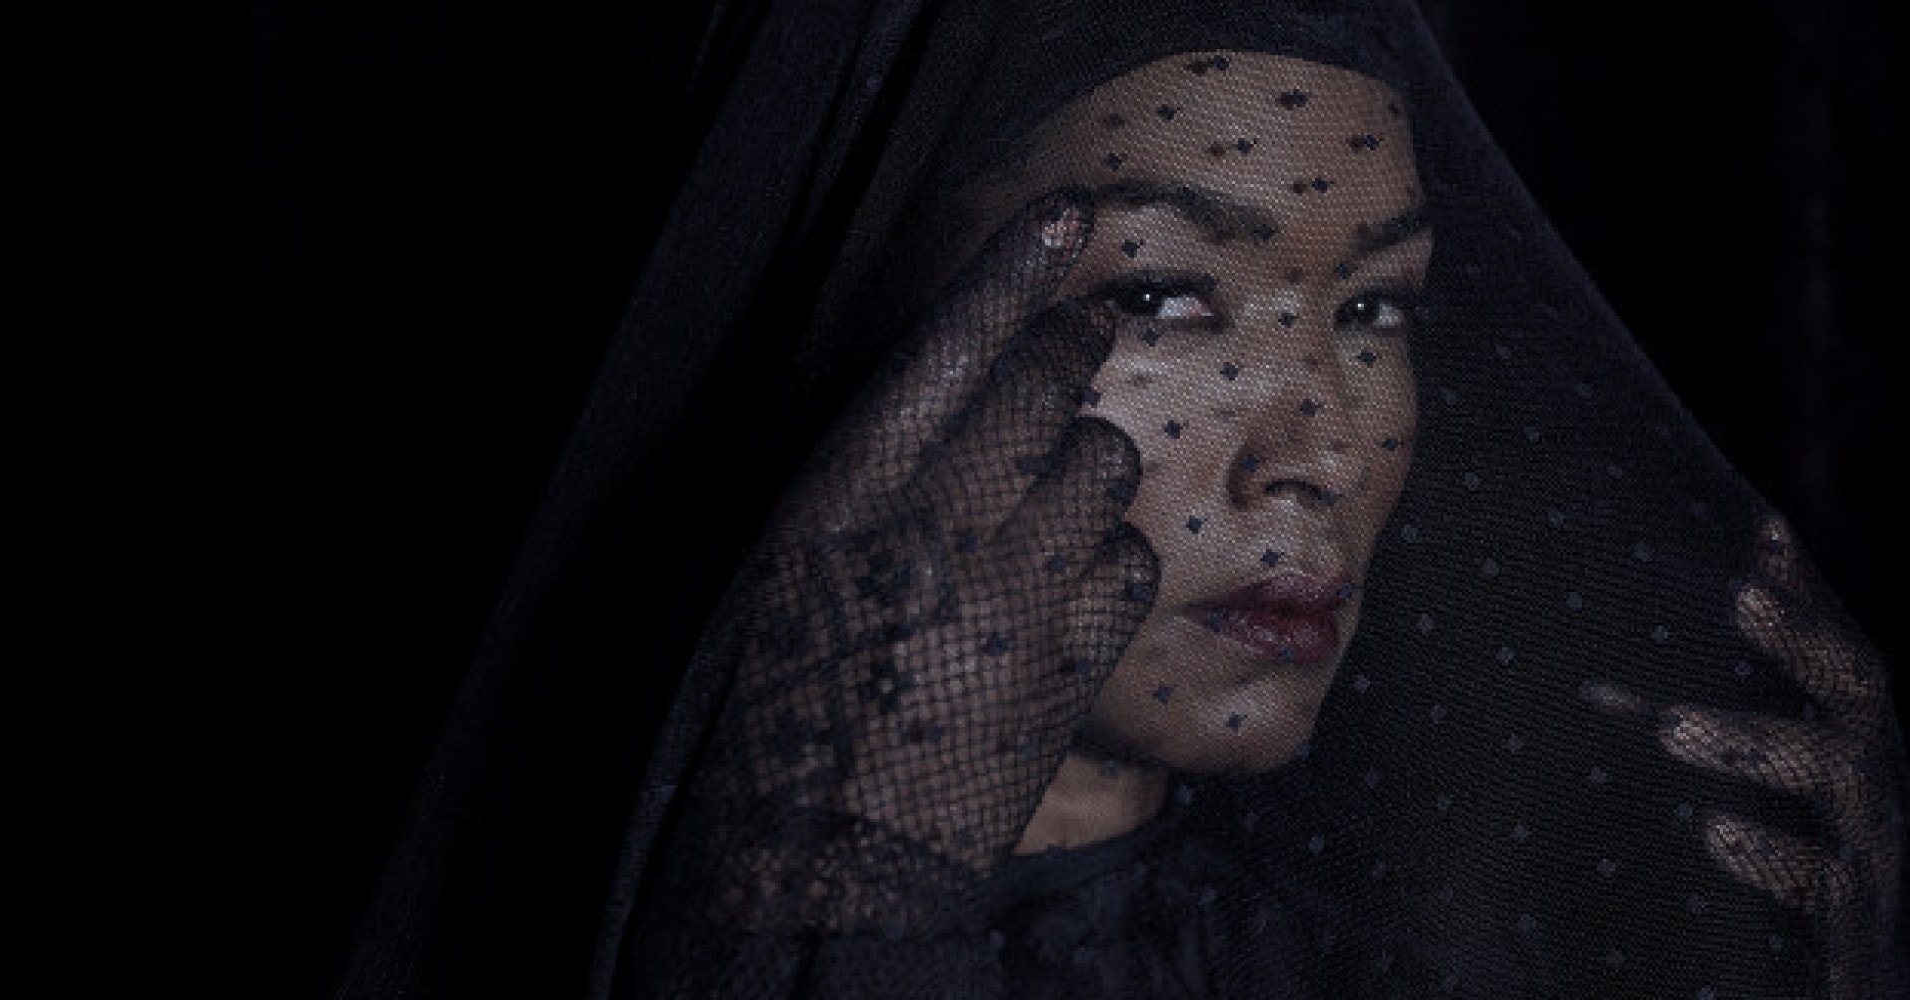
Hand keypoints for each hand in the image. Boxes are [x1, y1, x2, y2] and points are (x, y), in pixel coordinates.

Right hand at [698, 187, 1158, 930]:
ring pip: (1105, 461)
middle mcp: (943, 514)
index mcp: (851, 484)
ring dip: (1084, 469)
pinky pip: (1132, 558)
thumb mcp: (787, 561)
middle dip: (1070, 351)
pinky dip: (1107, 563)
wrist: (825, 847)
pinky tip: (1064, 594)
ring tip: (1041, 518)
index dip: (1017, 267)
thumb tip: (948, 407)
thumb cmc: (782, 700)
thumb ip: (871, 473)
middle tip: (1076, 347)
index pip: (955, 340)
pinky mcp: (1076, 652)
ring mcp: (1019, 581)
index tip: (1066, 216)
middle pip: (1050, 380)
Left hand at [1583, 515, 1901, 998]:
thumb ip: (1686, 748)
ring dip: (1758, 742)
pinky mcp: (1851, 948)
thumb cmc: (1766, 911)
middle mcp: (1874, 804)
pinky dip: (1774, 856)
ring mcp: (1872, 871)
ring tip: (1672, 723)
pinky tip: (1713, 830)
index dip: (1807, 597)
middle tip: (1736, 592)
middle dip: (1805, 639)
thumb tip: (1596, 681)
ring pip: (1843, 784)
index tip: (1762, 530)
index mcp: (1850, 760)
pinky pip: (1829, 894)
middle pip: (1860, 698)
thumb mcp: (1735, 819)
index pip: (1837, 662)